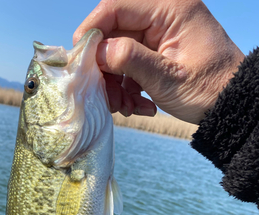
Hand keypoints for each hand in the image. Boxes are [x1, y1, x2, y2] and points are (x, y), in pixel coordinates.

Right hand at [73, 0, 243, 123]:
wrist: (231, 105)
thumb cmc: (209, 89)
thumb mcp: (167, 77)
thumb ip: (129, 60)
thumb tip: (96, 51)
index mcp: (170, 8)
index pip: (116, 6)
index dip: (93, 31)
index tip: (80, 60)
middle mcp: (163, 16)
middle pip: (114, 34)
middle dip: (106, 69)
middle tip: (107, 98)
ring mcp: (159, 35)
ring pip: (119, 53)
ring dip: (116, 84)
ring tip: (127, 109)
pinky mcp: (158, 53)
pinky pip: (131, 65)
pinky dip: (129, 88)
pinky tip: (140, 106)